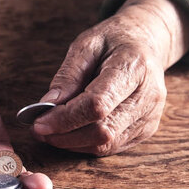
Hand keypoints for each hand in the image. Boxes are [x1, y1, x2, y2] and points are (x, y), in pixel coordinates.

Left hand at [32, 0, 188, 155]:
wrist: (147, 44)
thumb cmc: (115, 41)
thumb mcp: (87, 44)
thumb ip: (68, 75)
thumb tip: (48, 105)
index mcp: (134, 67)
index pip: (97, 105)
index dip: (65, 118)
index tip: (38, 123)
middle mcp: (148, 96)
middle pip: (102, 131)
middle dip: (64, 135)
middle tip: (39, 130)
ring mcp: (150, 116)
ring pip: (106, 144)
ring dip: (73, 143)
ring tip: (52, 131)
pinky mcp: (147, 130)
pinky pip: (112, 147)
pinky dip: (86, 144)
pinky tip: (72, 132)